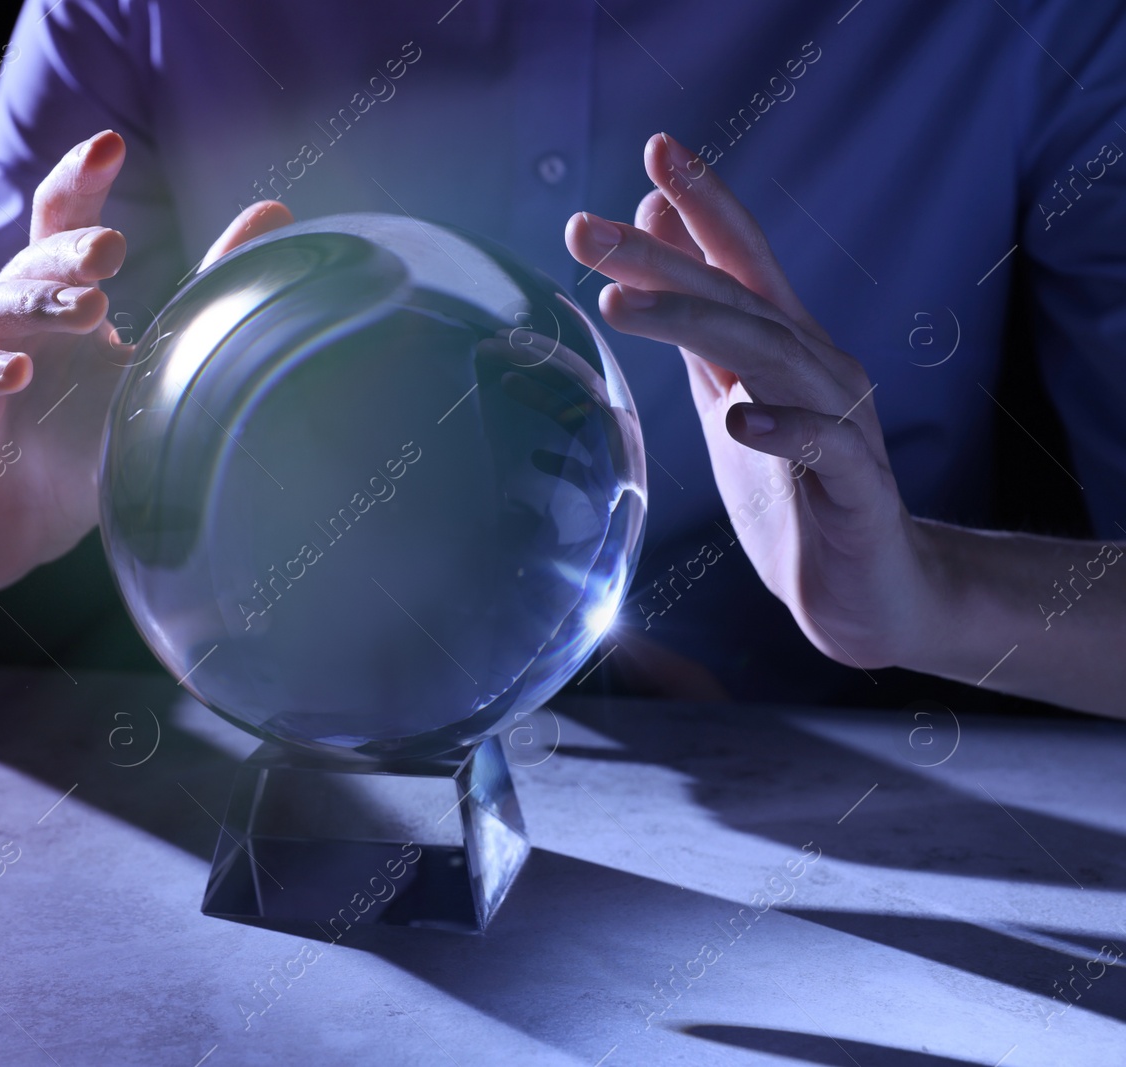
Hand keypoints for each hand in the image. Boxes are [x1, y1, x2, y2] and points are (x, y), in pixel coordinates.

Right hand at [0, 130, 294, 593]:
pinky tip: (19, 373)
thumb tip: (276, 213)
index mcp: (56, 301)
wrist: (10, 531)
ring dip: (35, 304)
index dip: (78, 180)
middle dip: (67, 252)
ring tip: (89, 309)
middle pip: (28, 264)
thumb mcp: (152, 369)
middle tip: (112, 252)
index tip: (111, 144)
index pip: (57, 222)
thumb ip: (204, 293)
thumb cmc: (77, 444)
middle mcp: (8, 321)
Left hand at [565, 133, 930, 669]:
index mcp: (784, 345)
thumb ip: (701, 328)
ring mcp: (842, 423)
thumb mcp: (731, 396)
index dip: (703, 202)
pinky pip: (824, 447)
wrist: (867, 588)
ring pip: (772, 353)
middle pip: (737, 294)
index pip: (741, 258)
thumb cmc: (792, 491)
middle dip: (658, 255)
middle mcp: (818, 366)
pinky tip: (738, 418)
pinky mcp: (857, 488)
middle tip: (582, 229)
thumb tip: (659, 241)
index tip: (653, 150)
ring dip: (694, 322)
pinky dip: (783, 427)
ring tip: (620, 305)